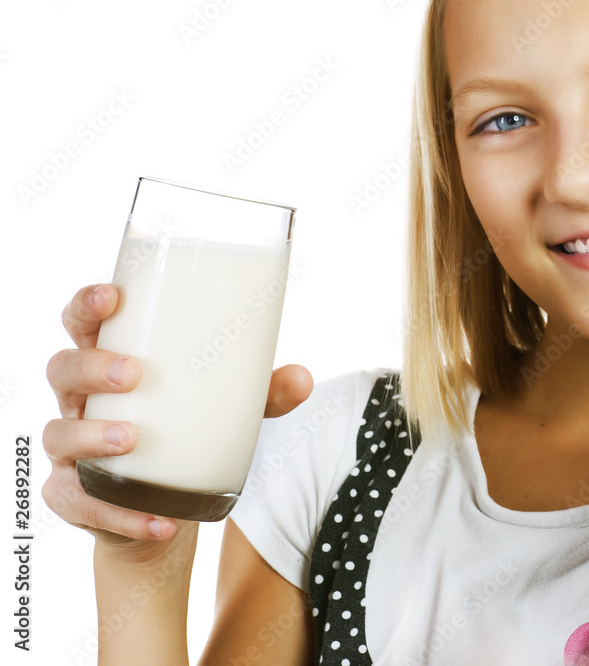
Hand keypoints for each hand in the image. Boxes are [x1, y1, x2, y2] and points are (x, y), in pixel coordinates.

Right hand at [42, 283, 312, 551]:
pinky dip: (119, 514)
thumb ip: (265, 393)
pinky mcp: (74, 497)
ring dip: (92, 435)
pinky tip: (158, 520)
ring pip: (58, 433)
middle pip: (63, 368)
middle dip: (92, 366)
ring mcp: (71, 449)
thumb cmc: (191, 433)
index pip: (84, 322)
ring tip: (131, 439)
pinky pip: (80, 503)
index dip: (88, 305)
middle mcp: (83, 400)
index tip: (114, 296)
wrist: (165, 510)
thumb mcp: (231, 409)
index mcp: (113, 362)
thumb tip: (302, 379)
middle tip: (133, 373)